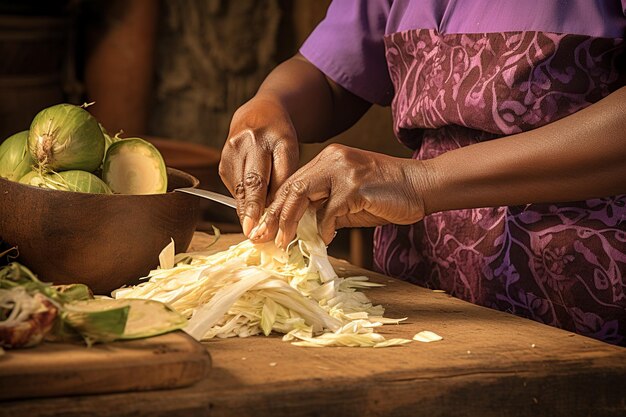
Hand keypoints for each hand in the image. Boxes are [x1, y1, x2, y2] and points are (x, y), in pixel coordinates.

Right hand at [219, 98, 299, 235]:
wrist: (258, 115)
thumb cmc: (279, 138)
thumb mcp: (290, 152)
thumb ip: (284, 179)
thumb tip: (274, 212)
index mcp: (273, 138)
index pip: (274, 174)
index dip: (269, 201)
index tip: (266, 223)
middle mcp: (247, 142)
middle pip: (251, 182)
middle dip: (251, 210)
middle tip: (252, 234)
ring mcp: (230, 152)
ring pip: (240, 188)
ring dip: (246, 211)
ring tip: (252, 230)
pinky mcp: (222, 162)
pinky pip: (234, 187)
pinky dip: (243, 200)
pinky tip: (250, 209)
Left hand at [251, 144, 426, 247]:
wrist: (421, 185)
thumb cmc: (386, 196)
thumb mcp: (349, 199)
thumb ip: (325, 207)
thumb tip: (299, 229)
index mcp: (328, 159)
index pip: (292, 182)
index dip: (274, 206)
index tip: (263, 227)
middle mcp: (332, 159)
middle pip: (291, 187)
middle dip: (273, 215)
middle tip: (261, 238)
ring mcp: (343, 171)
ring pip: (302, 195)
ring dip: (289, 222)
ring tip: (283, 242)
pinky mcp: (355, 186)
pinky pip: (330, 212)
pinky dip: (325, 229)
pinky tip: (326, 239)